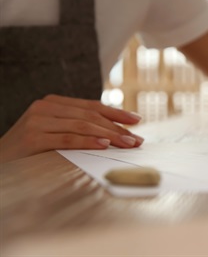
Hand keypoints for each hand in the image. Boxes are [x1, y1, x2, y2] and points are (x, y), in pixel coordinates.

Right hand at [0, 94, 143, 162]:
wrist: (0, 160)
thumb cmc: (31, 149)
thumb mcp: (55, 132)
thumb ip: (78, 127)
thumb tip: (114, 133)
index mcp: (53, 103)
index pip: (92, 106)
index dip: (116, 113)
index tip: (136, 120)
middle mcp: (45, 107)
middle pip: (90, 115)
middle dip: (117, 127)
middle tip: (136, 139)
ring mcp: (37, 121)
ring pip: (82, 125)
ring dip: (109, 135)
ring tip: (127, 143)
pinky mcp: (32, 137)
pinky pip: (67, 139)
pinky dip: (88, 141)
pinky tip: (104, 145)